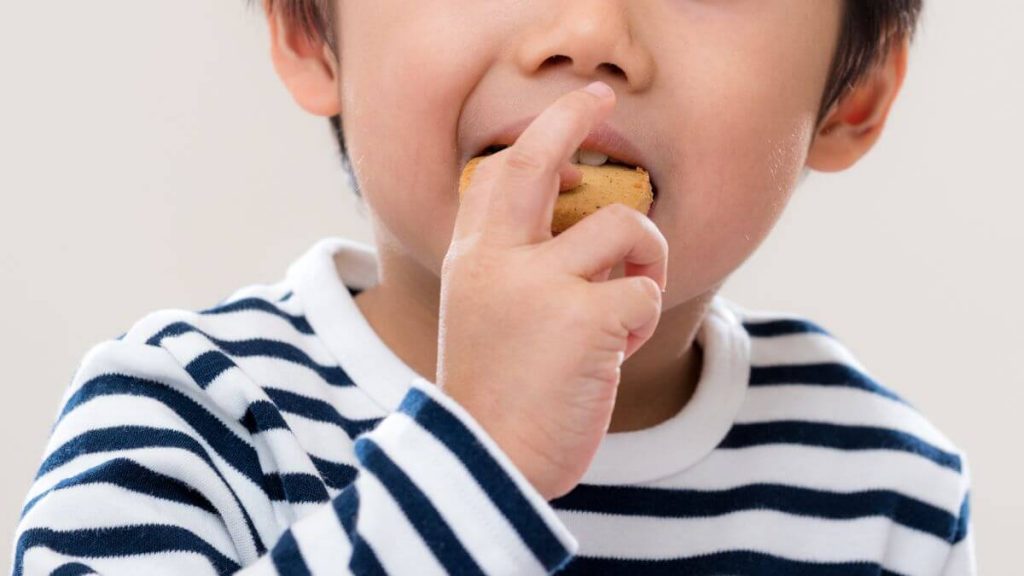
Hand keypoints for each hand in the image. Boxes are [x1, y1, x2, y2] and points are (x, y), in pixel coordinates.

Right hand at [436, 81, 668, 499]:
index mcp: (471, 258)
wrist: (488, 462)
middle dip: (574, 116)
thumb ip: (513, 263)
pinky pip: (645, 290)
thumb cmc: (495, 391)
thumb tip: (580, 216)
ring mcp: (540, 285)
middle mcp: (499, 259)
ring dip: (646, 256)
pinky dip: (642, 317)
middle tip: (601, 98)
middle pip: (541, 160)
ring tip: (630, 297)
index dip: (538, 140)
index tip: (569, 129)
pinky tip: (618, 349)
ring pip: (625, 225)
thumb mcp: (482, 314)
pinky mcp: (585, 320)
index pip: (498, 174)